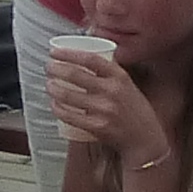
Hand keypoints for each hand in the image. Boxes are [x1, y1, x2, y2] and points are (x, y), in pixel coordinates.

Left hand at [45, 48, 167, 167]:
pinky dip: (58, 109)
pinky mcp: (97, 127)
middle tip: (48, 67)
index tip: (54, 52)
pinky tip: (54, 104)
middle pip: (75, 75)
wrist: (145, 139)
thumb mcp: (128, 85)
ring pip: (68, 96)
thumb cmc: (133, 110)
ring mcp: (104, 110)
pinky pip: (70, 116)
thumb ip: (110, 72)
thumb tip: (86, 56)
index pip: (90, 59)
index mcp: (120, 76)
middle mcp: (112, 91)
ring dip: (53, 88)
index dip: (68, 53)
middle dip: (55, 69)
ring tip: (49, 85)